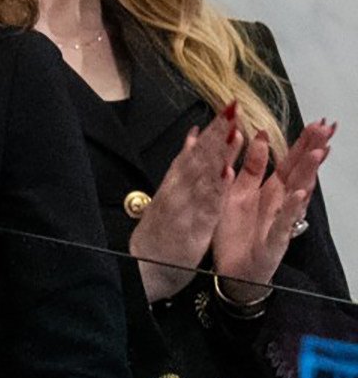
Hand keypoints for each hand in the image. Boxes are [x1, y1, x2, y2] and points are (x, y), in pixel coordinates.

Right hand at [131, 109, 238, 302]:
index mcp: (174, 184)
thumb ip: (182, 167)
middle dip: (217, 134)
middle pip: (200, 158)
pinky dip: (217, 189)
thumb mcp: (169, 195)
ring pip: (204, 178)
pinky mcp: (193, 229)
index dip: (212, 130)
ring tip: (235, 133)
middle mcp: (178, 192)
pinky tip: (227, 174)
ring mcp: (185, 209)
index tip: (228, 109)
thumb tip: (193, 136)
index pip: (194, 151)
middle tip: (233, 109)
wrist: (144, 268)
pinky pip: (207, 207)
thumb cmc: (159, 233)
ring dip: (219, 155)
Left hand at [213, 118, 336, 301]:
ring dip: (308, 173)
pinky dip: (291, 208)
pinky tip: (299, 194)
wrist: (232, 271)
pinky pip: (283, 222)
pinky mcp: (274, 240)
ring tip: (318, 153)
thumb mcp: (236, 192)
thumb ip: (250, 166)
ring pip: (297, 193)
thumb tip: (257, 135)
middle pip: (299, 172)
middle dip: (313, 150)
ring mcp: (281, 221)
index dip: (303, 143)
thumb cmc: (237, 233)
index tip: (318, 123)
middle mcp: (280, 203)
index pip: (290, 161)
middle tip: (327, 129)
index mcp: (269, 190)